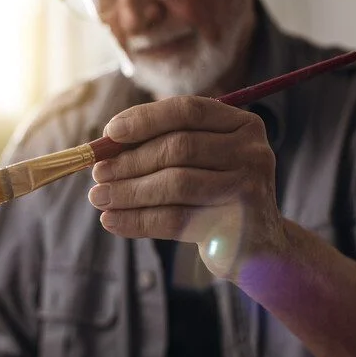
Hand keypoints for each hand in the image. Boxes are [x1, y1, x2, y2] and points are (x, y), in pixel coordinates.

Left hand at [88, 96, 286, 278]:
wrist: (257, 245)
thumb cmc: (214, 194)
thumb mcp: (197, 163)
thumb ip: (160, 147)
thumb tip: (103, 147)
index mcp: (242, 125)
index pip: (187, 110)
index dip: (144, 119)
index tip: (109, 132)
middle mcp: (252, 152)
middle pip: (179, 147)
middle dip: (130, 161)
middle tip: (97, 174)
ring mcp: (249, 189)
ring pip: (175, 184)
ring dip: (128, 192)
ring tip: (98, 198)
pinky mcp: (236, 226)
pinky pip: (176, 220)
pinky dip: (137, 221)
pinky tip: (112, 221)